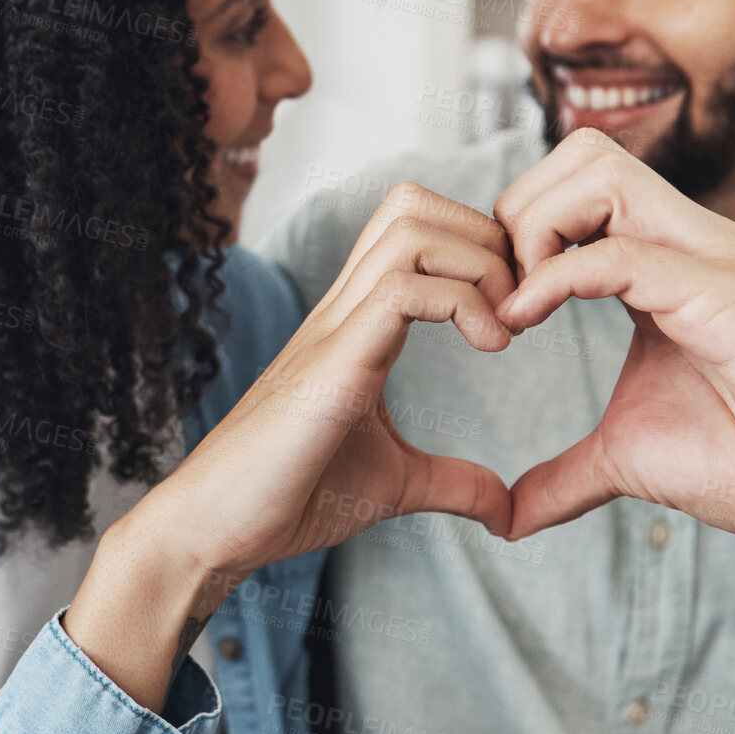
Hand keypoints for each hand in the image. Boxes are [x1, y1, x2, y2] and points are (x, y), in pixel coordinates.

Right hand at [148, 181, 516, 596]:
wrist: (216, 530)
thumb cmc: (290, 497)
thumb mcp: (396, 484)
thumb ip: (453, 482)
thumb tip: (507, 510)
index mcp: (358, 321)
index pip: (414, 225)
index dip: (479, 246)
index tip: (516, 309)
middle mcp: (344, 307)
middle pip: (412, 203)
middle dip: (484, 236)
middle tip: (518, 306)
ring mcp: (334, 327)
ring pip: (410, 228)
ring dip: (478, 263)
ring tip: (504, 327)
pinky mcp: (332, 361)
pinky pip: (404, 288)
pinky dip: (464, 302)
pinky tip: (489, 347)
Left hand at [494, 129, 734, 599]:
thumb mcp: (632, 461)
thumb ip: (567, 476)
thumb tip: (506, 518)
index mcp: (666, 262)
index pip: (573, 185)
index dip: (512, 234)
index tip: (488, 310)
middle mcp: (690, 242)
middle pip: (581, 151)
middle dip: (516, 212)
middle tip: (497, 297)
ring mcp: (713, 260)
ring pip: (599, 171)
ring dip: (533, 229)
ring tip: (514, 309)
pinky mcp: (729, 297)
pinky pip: (621, 251)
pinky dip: (553, 278)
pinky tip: (523, 324)